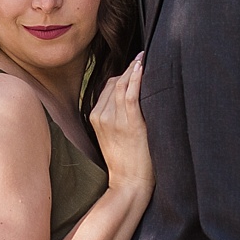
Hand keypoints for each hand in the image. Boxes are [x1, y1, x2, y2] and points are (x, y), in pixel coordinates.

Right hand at [89, 53, 151, 196]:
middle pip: (113, 82)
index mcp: (95, 116)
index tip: (134, 64)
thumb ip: (114, 117)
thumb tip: (127, 98)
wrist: (128, 182)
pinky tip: (143, 68)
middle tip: (142, 57)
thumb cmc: (125, 161)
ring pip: (121, 85)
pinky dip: (136, 78)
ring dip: (134, 69)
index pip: (107, 87)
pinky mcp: (129, 124)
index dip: (122, 74)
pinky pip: (130, 94)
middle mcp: (101, 115)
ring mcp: (114, 119)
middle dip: (128, 68)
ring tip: (144, 58)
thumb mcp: (111, 136)